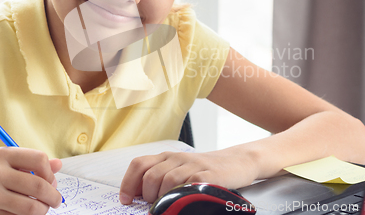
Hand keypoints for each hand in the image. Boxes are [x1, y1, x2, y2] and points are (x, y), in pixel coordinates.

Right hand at [0, 147, 62, 214]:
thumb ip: (29, 163)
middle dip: (53, 196)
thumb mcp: (1, 161)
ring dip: (42, 210)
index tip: (52, 180)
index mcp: (2, 155)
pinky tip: (24, 213)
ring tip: (42, 209)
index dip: (51, 172)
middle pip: (38, 185)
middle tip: (56, 200)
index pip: (39, 159)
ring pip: (30, 207)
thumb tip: (59, 164)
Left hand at [119, 146, 259, 204]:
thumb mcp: (180, 169)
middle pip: (150, 176)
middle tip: (154, 206)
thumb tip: (138, 197)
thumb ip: (161, 178)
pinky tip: (184, 202)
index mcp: (167, 157)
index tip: (126, 200)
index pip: (139, 164)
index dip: (128, 183)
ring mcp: (193, 165)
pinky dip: (181, 197)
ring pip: (167, 182)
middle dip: (147, 196)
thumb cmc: (206, 170)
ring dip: (163, 199)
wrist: (238, 161)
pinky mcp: (208, 175)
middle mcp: (178, 158)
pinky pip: (189, 186)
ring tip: (169, 206)